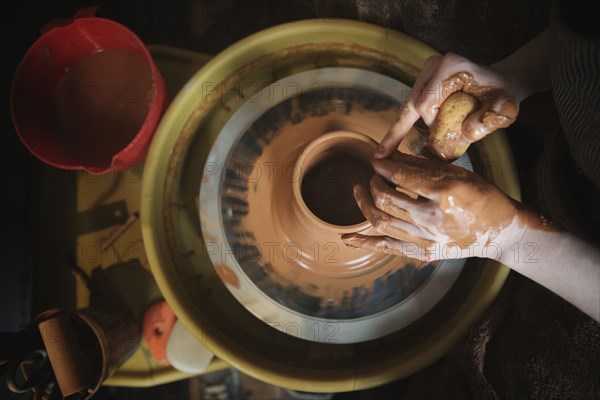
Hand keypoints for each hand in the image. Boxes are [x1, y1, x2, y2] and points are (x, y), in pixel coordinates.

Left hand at [341, 152, 520, 260]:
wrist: (499, 232)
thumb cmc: (481, 196)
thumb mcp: (456, 173)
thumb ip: (420, 165)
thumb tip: (388, 154)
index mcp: (444, 192)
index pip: (400, 176)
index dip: (383, 166)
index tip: (376, 160)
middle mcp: (433, 217)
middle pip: (385, 198)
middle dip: (373, 183)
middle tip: (373, 176)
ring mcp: (427, 238)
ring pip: (381, 221)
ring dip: (364, 205)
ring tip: (359, 192)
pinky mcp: (424, 253)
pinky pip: (387, 248)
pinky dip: (365, 242)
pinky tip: (347, 238)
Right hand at [375, 53, 519, 158]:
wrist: (501, 82)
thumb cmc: (501, 95)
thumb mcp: (501, 109)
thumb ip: (486, 121)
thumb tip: (464, 134)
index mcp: (450, 67)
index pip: (426, 104)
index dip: (433, 125)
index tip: (449, 135)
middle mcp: (433, 66)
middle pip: (411, 104)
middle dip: (400, 130)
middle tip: (381, 155)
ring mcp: (426, 73)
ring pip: (408, 106)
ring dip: (400, 128)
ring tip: (386, 150)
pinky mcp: (424, 81)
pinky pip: (410, 105)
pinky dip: (404, 124)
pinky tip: (391, 142)